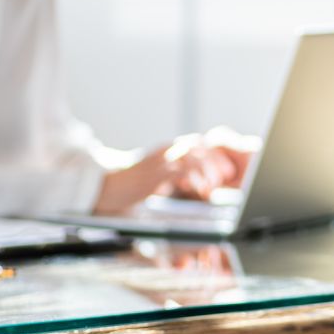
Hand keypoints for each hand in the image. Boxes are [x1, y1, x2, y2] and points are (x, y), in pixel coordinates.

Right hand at [92, 129, 260, 213]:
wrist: (107, 186)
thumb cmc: (134, 183)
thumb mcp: (161, 175)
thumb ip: (179, 175)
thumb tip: (200, 184)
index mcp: (168, 149)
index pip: (198, 143)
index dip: (214, 154)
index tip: (226, 170)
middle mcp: (166, 150)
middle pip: (198, 145)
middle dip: (215, 160)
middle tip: (226, 176)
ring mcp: (160, 160)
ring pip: (191, 156)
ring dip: (206, 170)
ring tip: (212, 185)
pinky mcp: (154, 173)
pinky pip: (179, 171)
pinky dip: (193, 179)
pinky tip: (199, 190)